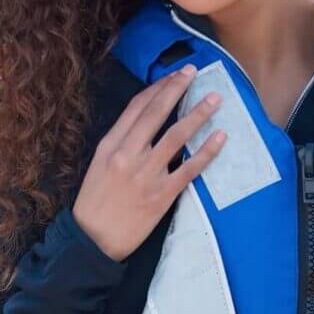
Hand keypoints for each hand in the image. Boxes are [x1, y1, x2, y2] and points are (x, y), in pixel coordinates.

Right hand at [71, 65, 226, 260]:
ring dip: (197, 114)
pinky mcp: (162, 195)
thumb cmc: (95, 203)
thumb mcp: (98, 165)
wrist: (93, 240)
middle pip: (156, 114)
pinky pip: (189, 169)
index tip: (173, 76)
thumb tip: (145, 122)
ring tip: (214, 99)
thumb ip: (120, 143)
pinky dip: (207, 151)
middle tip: (193, 72)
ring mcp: (146, 175)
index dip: (157, 88)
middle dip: (176, 89)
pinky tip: (220, 137)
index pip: (136, 108)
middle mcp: (127, 155)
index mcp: (110, 146)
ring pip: (176, 136)